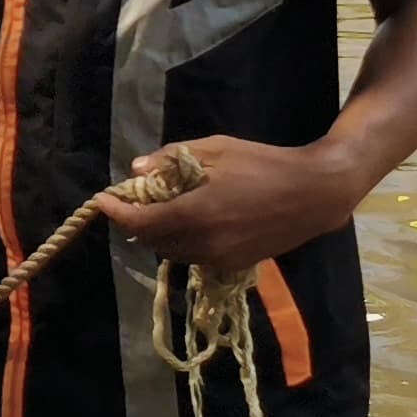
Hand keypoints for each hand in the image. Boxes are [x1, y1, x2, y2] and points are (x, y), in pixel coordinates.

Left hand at [94, 137, 357, 276]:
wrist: (314, 194)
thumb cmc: (264, 164)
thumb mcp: (217, 150)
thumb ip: (172, 159)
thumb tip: (137, 170)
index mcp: (195, 214)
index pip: (139, 223)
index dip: (116, 213)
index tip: (102, 200)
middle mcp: (203, 244)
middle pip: (152, 241)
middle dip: (137, 222)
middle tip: (136, 199)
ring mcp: (219, 259)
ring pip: (173, 252)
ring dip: (160, 234)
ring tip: (164, 208)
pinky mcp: (233, 266)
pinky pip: (195, 256)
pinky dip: (183, 242)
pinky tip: (192, 220)